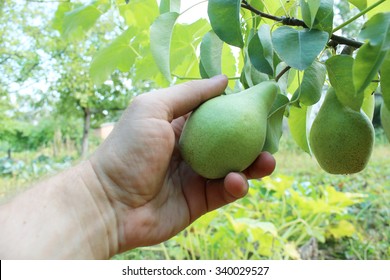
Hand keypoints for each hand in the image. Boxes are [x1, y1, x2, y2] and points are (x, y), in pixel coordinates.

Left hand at [89, 75, 275, 253]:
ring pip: (235, 168)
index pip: (216, 114)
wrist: (110, 202)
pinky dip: (237, 186)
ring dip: (254, 165)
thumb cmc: (128, 149)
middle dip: (253, 139)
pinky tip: (237, 181)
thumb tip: (224, 79)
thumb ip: (189, 94)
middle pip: (231, 142)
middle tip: (272, 137)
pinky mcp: (200, 201)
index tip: (260, 103)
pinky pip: (226, 192)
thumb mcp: (154, 108)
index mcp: (180, 125)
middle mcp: (192, 150)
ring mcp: (197, 176)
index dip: (238, 109)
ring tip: (267, 161)